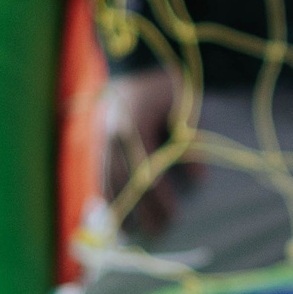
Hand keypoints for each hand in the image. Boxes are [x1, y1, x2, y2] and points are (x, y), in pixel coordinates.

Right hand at [96, 66, 196, 239]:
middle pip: (124, 181)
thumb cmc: (166, 83)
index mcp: (133, 124)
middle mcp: (111, 133)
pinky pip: (98, 173)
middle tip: (157, 233)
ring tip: (133, 232)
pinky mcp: (93, 140)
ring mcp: (98, 136)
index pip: (145, 170)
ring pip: (106, 180)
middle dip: (140, 210)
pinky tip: (114, 213)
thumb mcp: (184, 107)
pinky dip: (106, 195)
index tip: (173, 216)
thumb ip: (191, 142)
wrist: (136, 60)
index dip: (158, 197)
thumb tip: (198, 179)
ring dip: (119, 208)